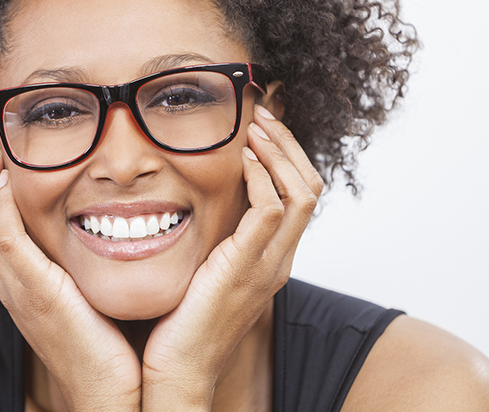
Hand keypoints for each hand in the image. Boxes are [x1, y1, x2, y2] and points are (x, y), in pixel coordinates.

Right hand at [0, 143, 140, 411]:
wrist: (108, 392)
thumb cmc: (107, 342)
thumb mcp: (88, 291)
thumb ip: (84, 259)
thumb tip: (110, 224)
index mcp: (22, 279)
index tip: (5, 147)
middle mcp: (11, 280)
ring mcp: (18, 287)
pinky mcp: (35, 293)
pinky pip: (5, 239)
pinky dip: (3, 205)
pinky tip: (14, 177)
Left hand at [140, 105, 323, 410]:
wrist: (178, 371)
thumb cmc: (182, 324)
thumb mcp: (204, 271)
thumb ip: (214, 239)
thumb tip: (197, 202)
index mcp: (272, 259)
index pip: (300, 197)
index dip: (287, 158)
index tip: (262, 130)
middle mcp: (280, 260)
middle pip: (311, 188)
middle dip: (289, 146)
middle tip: (263, 117)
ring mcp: (269, 265)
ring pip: (301, 194)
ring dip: (279, 153)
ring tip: (255, 127)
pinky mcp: (247, 268)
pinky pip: (271, 211)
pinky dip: (261, 179)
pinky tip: (242, 161)